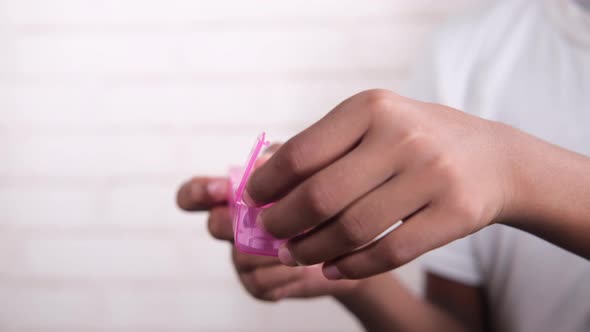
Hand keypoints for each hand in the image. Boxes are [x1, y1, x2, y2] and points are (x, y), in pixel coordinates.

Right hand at [177, 175, 358, 300]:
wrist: (349, 247)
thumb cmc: (319, 201)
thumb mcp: (304, 171)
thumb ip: (280, 163)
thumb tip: (262, 163)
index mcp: (235, 196)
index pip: (195, 195)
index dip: (197, 193)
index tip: (216, 190)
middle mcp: (232, 227)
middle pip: (215, 225)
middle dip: (240, 221)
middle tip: (265, 219)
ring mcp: (242, 257)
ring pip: (242, 255)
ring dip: (274, 248)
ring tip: (306, 240)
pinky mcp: (257, 285)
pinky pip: (260, 281)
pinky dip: (287, 272)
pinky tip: (307, 265)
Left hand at [244, 89, 515, 279]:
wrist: (492, 157)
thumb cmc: (415, 140)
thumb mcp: (372, 124)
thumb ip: (322, 147)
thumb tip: (262, 181)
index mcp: (372, 107)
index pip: (302, 152)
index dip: (268, 183)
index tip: (253, 199)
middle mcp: (403, 136)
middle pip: (321, 195)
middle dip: (282, 222)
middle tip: (270, 233)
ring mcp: (433, 175)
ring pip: (353, 229)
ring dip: (312, 250)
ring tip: (295, 253)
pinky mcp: (455, 213)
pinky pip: (389, 253)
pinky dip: (351, 266)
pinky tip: (331, 267)